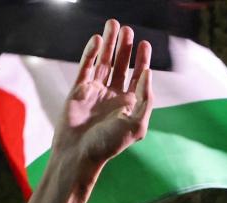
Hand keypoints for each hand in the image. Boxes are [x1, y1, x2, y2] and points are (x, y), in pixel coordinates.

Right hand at [55, 19, 152, 166]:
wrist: (78, 153)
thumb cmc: (109, 144)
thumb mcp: (137, 125)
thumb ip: (145, 100)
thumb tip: (147, 73)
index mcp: (129, 105)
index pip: (138, 77)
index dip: (142, 60)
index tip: (145, 44)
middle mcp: (113, 97)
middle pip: (121, 66)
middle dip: (125, 48)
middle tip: (128, 30)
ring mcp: (96, 92)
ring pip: (104, 62)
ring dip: (109, 44)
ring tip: (113, 24)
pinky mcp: (79, 90)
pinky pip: (86, 66)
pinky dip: (91, 53)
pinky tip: (97, 39)